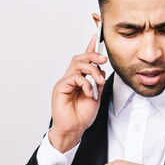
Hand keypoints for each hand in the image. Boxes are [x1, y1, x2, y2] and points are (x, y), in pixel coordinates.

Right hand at [49, 35, 107, 151]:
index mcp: (80, 79)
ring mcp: (65, 82)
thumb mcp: (97, 97)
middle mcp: (71, 78)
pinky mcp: (60, 87)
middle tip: (104, 60)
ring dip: (92, 70)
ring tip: (98, 81)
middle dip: (93, 55)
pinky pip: (74, 77)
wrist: (74, 129)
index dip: (90, 47)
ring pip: (77, 64)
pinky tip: (89, 93)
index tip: (96, 35)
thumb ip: (98, 84)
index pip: (85, 60)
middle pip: (80, 58)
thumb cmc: (82, 116)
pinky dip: (85, 83)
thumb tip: (102, 71)